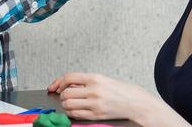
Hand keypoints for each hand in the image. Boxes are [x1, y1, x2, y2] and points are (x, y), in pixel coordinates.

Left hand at [48, 73, 190, 126]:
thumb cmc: (121, 90)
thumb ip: (85, 81)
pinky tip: (75, 109)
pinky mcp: (96, 115)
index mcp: (95, 78)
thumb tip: (67, 85)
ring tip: (70, 103)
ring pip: (68, 104)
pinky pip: (76, 114)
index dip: (58, 82)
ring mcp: (95, 104)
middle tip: (65, 95)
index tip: (55, 86)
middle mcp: (94, 90)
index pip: (69, 77)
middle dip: (62, 95)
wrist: (136, 102)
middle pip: (66, 92)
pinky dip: (71, 112)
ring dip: (66, 104)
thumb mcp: (103, 79)